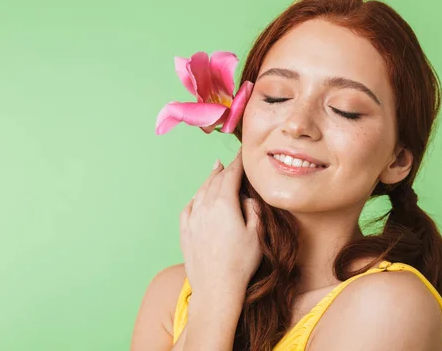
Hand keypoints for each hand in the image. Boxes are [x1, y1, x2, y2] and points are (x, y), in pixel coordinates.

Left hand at [179, 148, 261, 297]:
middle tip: (232, 161)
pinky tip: (199, 197)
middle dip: (225, 169)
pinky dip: (197, 196)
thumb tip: (246, 196)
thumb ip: (253, 209)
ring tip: (216, 170)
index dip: (239, 162)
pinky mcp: (184, 230)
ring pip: (201, 190)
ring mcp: (192, 218)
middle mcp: (205, 206)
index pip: (232, 175)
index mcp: (224, 203)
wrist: (216, 288)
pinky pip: (190, 205)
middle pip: (216, 180)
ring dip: (210, 179)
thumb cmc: (240, 263)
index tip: (243, 153)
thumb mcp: (256, 234)